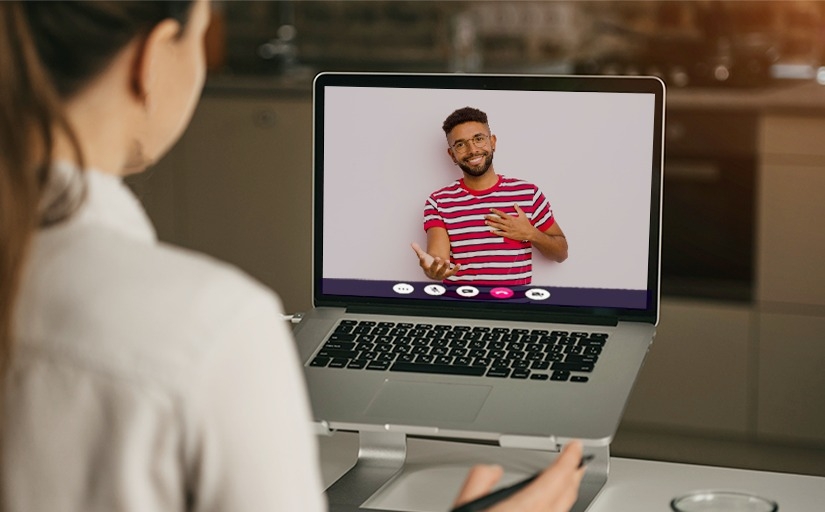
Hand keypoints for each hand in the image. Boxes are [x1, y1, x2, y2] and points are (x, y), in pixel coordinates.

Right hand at [411, 242, 459, 280]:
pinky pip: (451, 273)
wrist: (434, 274)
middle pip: (433, 269)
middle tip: (437, 258)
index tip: (421, 256)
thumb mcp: (423, 257)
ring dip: (445, 266)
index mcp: (426, 268)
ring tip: (447, 260)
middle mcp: (432, 273)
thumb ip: (418, 250)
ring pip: (442, 272)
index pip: (423, 264)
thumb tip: (412, 243)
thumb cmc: (428, 264)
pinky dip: (455, 269)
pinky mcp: (447, 274)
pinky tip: (459, 264)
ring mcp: (440, 274)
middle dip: (435, 264)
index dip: (422, 260)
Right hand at [452, 441, 584, 511]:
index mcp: (521, 508)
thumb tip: (489, 470)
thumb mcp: (464, 507)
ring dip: (569, 494)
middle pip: (566, 496)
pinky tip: (553, 510)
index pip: (555, 478)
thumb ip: (477, 484)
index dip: (568, 459)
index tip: (575, 448)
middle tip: (575, 462)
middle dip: (573, 475)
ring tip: (568, 483)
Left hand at [485, 204, 536, 242]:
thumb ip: (518, 209)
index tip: (490, 209)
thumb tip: (515, 204)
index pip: (501, 214)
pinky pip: (501, 233)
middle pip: (497, 220)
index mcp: (511, 218)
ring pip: (498, 226)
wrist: (529, 232)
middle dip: (490, 217)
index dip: (495, 211)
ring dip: (491, 224)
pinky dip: (496, 232)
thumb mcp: (522, 215)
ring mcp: (508, 229)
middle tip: (484, 216)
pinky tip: (491, 230)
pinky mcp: (509, 235)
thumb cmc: (526, 224)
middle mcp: (508, 223)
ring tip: (486, 222)